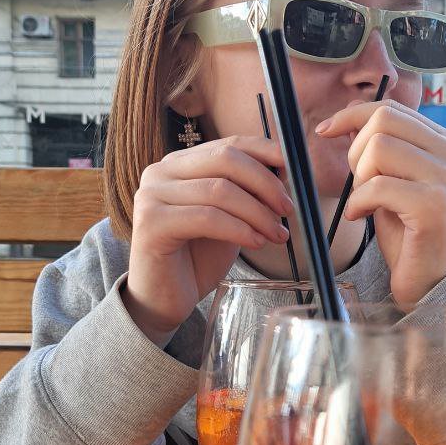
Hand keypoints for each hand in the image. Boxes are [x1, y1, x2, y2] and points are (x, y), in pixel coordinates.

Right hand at [123, 137, 293, 343]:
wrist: (164, 299)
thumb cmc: (197, 259)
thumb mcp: (231, 218)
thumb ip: (248, 193)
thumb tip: (285, 169)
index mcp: (180, 164)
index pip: (228, 145)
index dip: (264, 152)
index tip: (293, 167)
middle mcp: (161, 172)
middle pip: (225, 160)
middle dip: (265, 183)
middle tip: (288, 209)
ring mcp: (151, 195)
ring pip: (220, 190)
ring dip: (258, 213)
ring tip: (278, 234)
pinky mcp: (151, 223)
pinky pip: (207, 218)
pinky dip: (239, 229)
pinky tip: (256, 243)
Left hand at [315, 102, 445, 305]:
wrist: (433, 282)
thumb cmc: (410, 234)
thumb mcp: (393, 181)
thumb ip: (381, 147)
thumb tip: (352, 111)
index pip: (393, 109)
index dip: (352, 115)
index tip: (326, 130)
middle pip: (384, 120)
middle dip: (356, 150)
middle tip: (357, 183)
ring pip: (379, 148)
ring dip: (359, 178)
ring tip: (364, 202)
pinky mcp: (434, 206)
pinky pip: (377, 186)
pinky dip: (358, 202)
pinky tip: (361, 216)